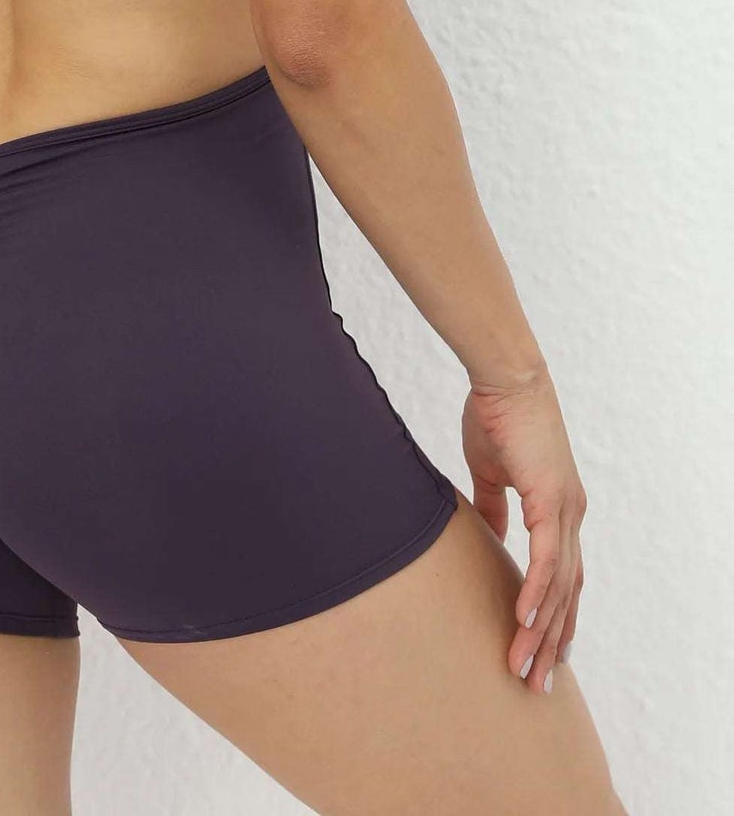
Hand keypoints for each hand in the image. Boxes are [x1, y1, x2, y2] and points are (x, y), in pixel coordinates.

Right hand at [461, 363, 585, 694]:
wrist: (507, 380)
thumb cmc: (497, 416)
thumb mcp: (491, 471)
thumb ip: (494, 506)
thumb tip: (492, 534)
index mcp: (559, 511)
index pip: (562, 578)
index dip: (553, 618)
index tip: (540, 653)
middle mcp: (570, 517)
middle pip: (566, 595)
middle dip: (550, 642)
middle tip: (534, 682)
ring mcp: (565, 511)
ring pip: (559, 587)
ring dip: (541, 630)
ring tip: (524, 665)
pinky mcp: (550, 501)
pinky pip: (546, 559)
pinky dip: (537, 592)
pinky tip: (523, 619)